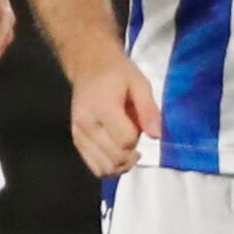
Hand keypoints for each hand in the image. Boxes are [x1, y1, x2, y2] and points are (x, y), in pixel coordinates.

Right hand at [68, 52, 160, 177]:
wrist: (89, 66)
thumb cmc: (117, 72)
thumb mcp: (140, 83)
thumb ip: (149, 109)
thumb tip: (157, 135)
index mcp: (103, 107)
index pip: (125, 140)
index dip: (138, 137)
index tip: (139, 124)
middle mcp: (87, 124)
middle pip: (115, 157)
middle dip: (131, 153)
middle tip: (136, 135)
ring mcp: (79, 134)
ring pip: (104, 168)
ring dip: (122, 164)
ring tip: (128, 148)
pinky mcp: (76, 141)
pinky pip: (95, 167)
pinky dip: (109, 166)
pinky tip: (117, 152)